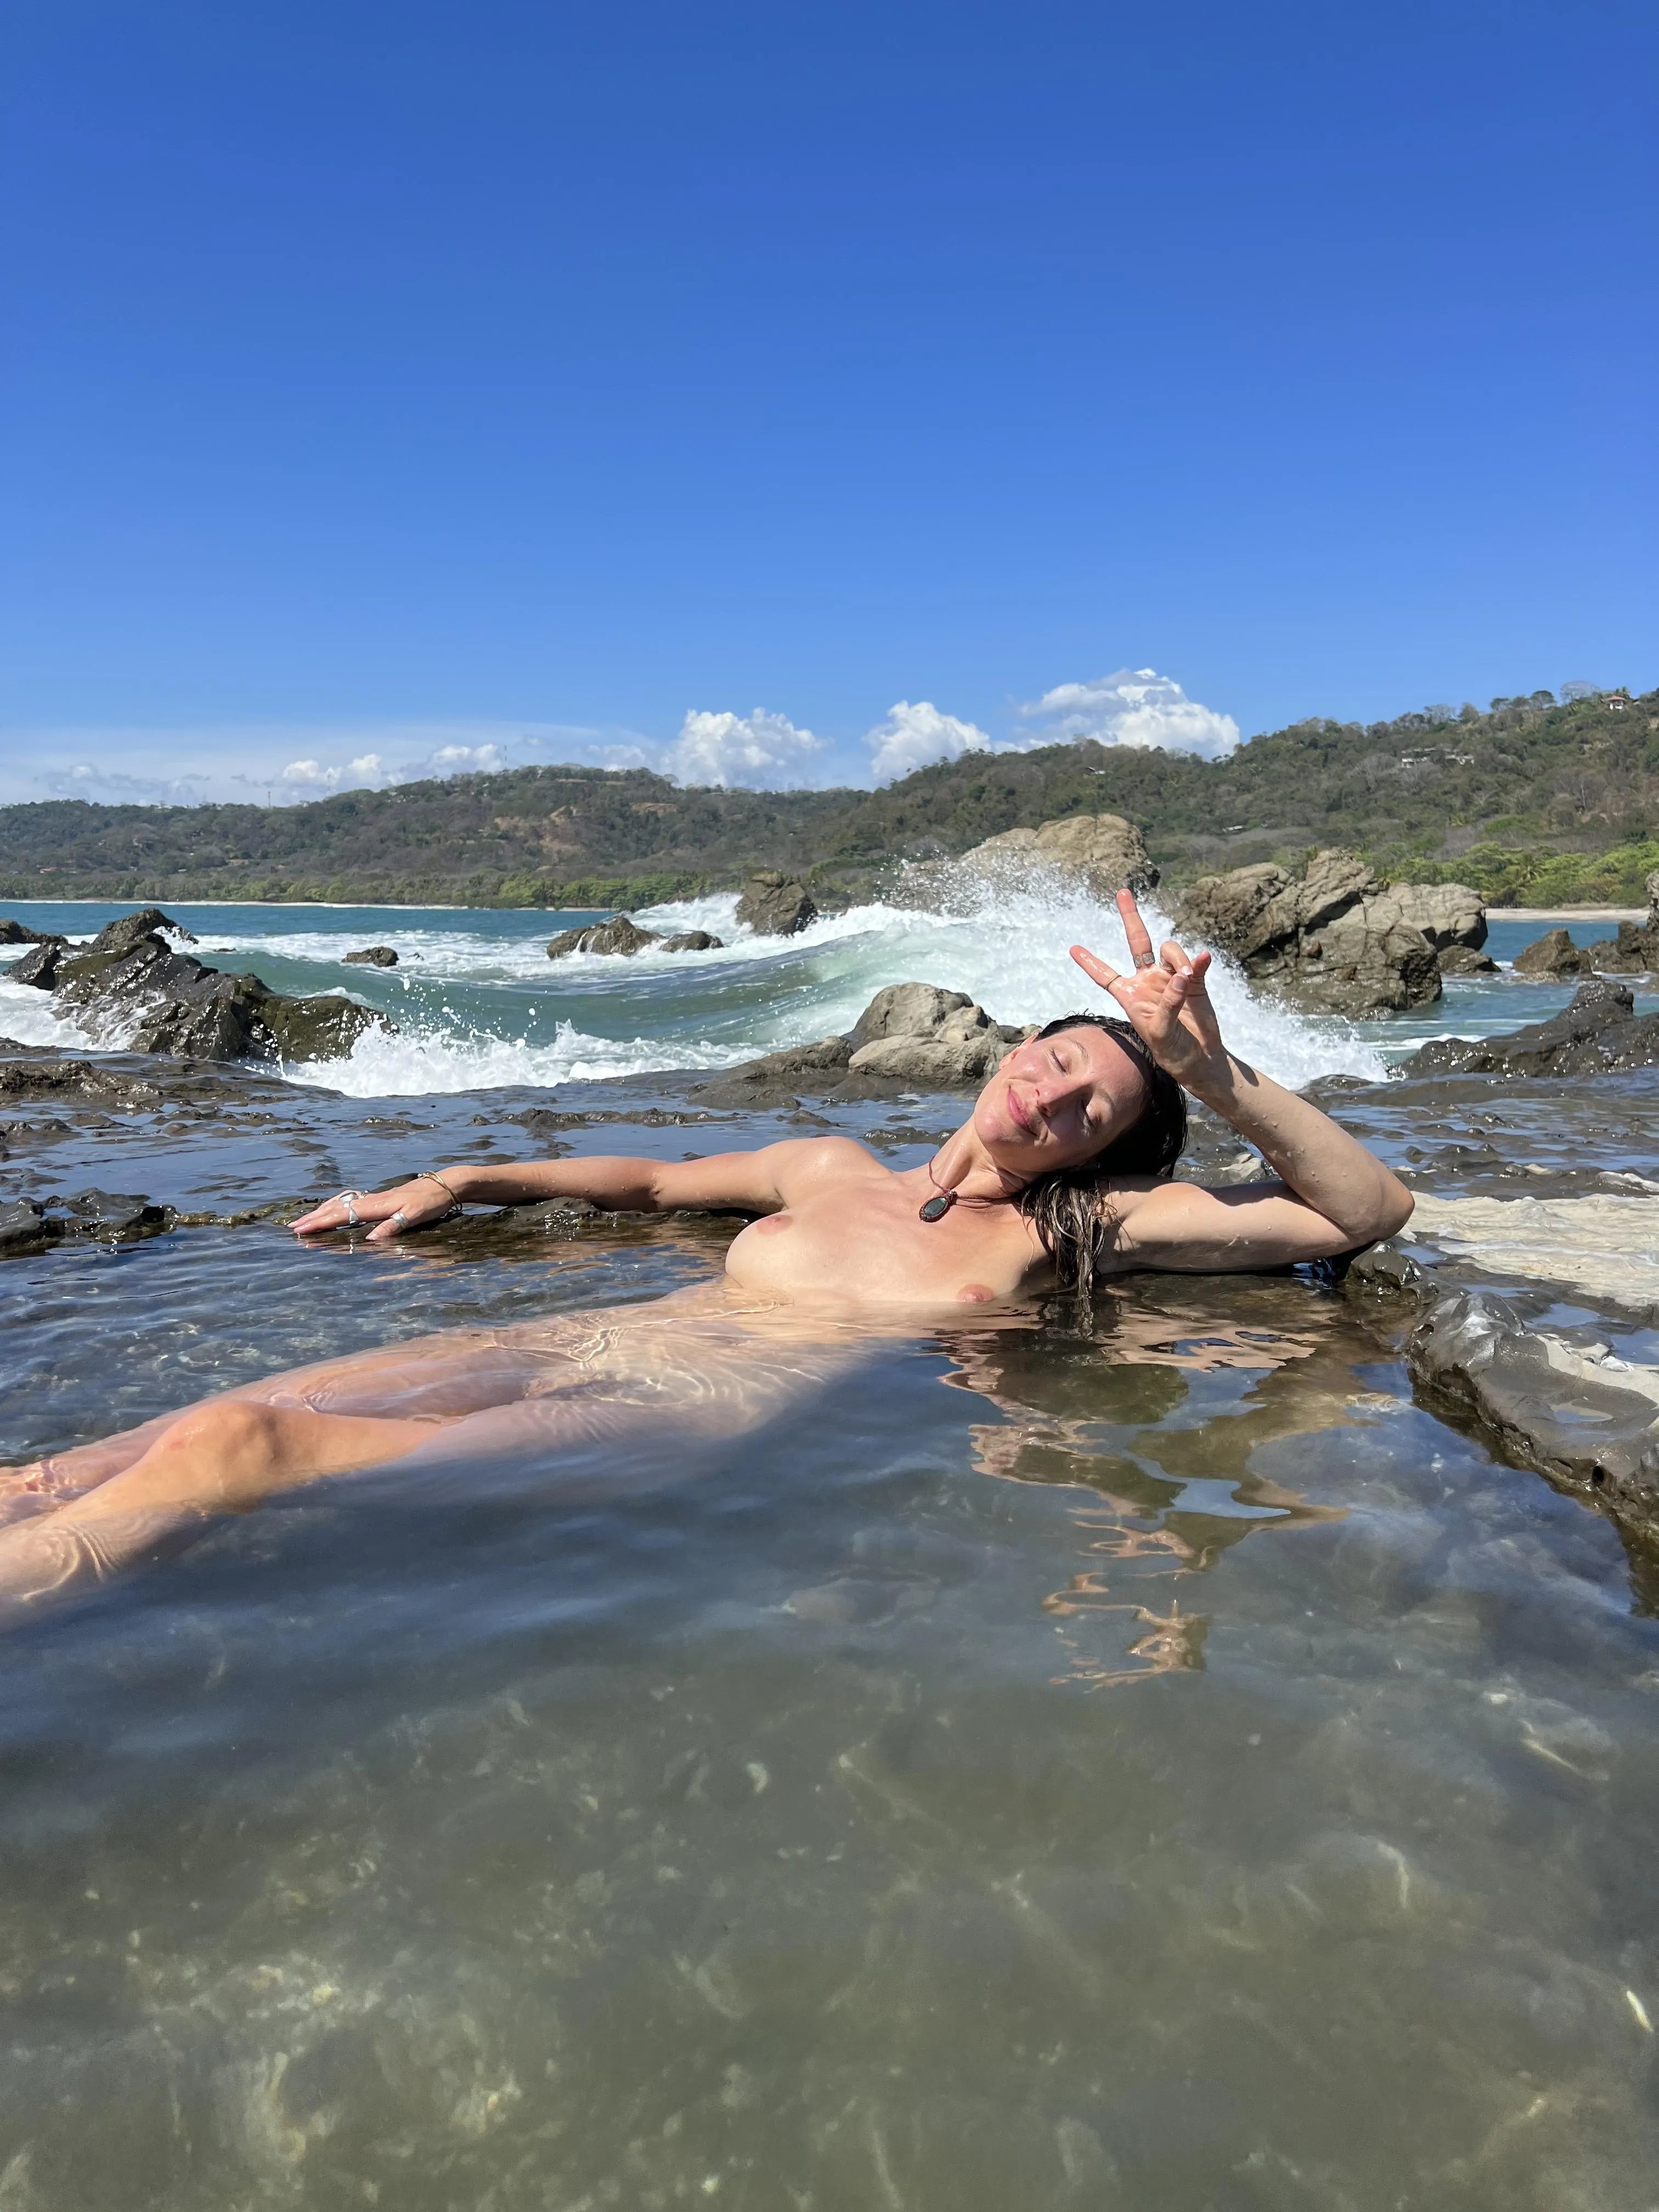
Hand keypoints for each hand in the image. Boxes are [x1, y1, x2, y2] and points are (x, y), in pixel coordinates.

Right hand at [291, 1177, 457, 1242]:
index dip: (321, 1223)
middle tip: (293, 1227)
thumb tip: (370, 1240)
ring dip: (322, 1211)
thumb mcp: (416, 1216)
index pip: (343, 1215)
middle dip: (314, 1217)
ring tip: (305, 1220)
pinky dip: (336, 1205)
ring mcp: (375, 1197)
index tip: (302, 1230)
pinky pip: (351, 1201)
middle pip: (336, 1208)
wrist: (444, 1184)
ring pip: (342, 1203)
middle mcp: (372, 1199)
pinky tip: (332, 1209)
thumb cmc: (432, 1202)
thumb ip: (394, 1227)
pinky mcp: (380, 1198)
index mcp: (378, 1205)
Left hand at [1069, 891, 1229, 1091]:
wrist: (1199, 1057)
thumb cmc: (1171, 1050)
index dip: (1090, 962)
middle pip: (1137, 942)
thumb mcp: (1159, 1032)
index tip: (1072, 949)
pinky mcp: (1195, 979)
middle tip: (1122, 892)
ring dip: (1177, 958)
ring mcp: (1171, 977)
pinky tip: (1203, 960)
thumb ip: (1167, 1003)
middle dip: (1130, 916)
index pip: (1105, 975)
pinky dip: (1199, 959)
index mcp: (1130, 995)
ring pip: (1169, 949)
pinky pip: (1195, 961)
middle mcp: (1148, 980)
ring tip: (1186, 977)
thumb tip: (1180, 974)